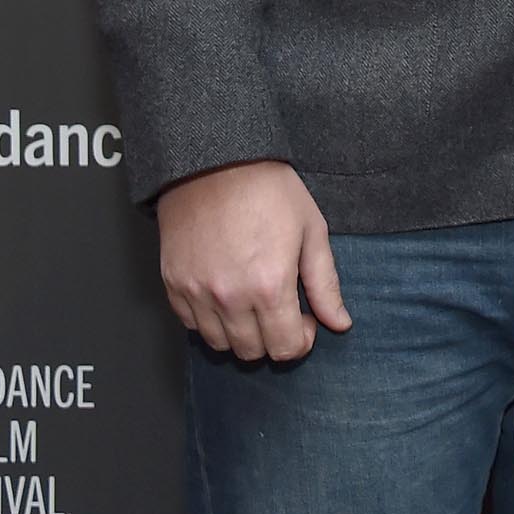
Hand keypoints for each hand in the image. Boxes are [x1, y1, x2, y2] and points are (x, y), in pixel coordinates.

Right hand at [153, 159, 351, 361]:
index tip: (304, 320)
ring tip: (253, 303)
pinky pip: (191, 325)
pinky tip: (225, 296)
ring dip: (241, 334)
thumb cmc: (268, 190)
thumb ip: (325, 284)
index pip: (286, 348)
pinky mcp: (173, 284)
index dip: (301, 341)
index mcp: (271, 286)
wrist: (215, 161)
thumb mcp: (311, 230)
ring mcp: (197, 293)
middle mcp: (230, 297)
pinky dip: (210, 321)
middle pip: (252, 352)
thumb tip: (339, 323)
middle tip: (281, 310)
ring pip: (220, 344)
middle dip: (273, 339)